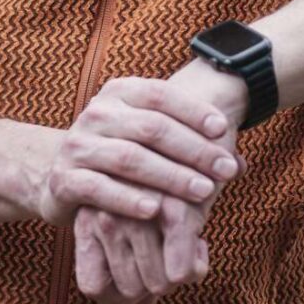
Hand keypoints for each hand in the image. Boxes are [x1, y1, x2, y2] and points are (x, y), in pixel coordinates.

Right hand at [69, 61, 249, 303]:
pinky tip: (155, 211)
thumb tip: (243, 163)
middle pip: (151, 128)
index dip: (193, 110)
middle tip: (226, 170)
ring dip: (171, 176)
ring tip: (204, 192)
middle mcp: (96, 113)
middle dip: (194, 150)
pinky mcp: (65, 179)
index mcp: (119, 93)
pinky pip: (99, 189)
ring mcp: (77, 145)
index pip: (161, 95)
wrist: (60, 175)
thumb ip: (190, 143)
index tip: (225, 130)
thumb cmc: (121, 154)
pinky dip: (128, 199)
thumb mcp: (149, 139)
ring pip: (130, 158)